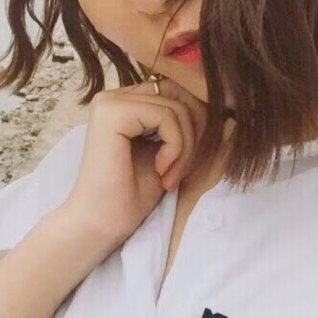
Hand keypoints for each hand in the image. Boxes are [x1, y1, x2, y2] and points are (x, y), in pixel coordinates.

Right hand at [63, 77, 207, 247]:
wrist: (100, 226)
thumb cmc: (132, 195)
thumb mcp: (166, 151)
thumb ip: (180, 123)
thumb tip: (216, 102)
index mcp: (124, 102)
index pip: (175, 91)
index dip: (195, 121)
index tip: (187, 161)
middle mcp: (113, 96)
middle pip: (178, 94)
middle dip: (194, 131)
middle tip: (182, 169)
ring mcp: (109, 102)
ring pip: (176, 107)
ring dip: (185, 147)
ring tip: (171, 176)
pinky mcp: (111, 113)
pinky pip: (166, 116)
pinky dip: (176, 147)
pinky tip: (161, 171)